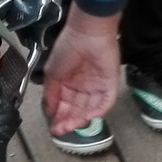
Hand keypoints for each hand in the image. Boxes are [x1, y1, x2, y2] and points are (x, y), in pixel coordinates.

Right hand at [42, 6, 121, 134]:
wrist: (86, 32)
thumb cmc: (68, 47)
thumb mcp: (52, 73)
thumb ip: (51, 94)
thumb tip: (50, 112)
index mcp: (69, 82)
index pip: (65, 105)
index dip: (60, 117)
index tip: (54, 128)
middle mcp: (83, 85)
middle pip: (77, 109)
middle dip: (69, 121)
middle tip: (62, 129)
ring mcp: (98, 85)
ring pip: (91, 108)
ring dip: (81, 119)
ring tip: (72, 125)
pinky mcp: (111, 82)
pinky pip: (106, 101)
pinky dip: (99, 110)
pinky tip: (89, 116)